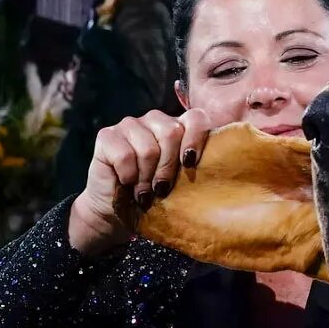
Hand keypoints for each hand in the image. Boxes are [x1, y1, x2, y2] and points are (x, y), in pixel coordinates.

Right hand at [68, 109, 212, 255]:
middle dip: (169, 168)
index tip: (190, 164)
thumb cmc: (154, 195)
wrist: (116, 209)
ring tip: (145, 192)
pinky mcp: (107, 135)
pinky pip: (125, 154)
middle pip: (172, 133)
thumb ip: (194, 168)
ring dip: (146, 177)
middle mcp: (155, 120)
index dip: (196, 139)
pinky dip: (128, 175)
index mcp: (178, 127)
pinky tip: (127, 183)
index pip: (196, 118)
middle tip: (162, 189)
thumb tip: (222, 172)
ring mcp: (130, 125)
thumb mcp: (179, 182)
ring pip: (149, 148)